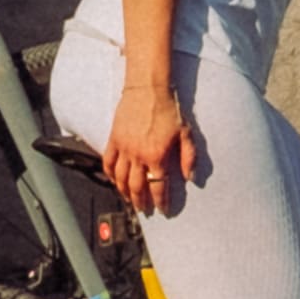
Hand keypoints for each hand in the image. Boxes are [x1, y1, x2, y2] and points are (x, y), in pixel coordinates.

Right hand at [102, 80, 193, 214]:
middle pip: (137, 187)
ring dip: (125, 192)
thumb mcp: (185, 132)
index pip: (158, 187)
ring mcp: (124, 148)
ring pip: (120, 179)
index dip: (161, 202)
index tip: (164, 210)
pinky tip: (114, 181)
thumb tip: (191, 177)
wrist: (147, 89)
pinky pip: (108, 162)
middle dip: (141, 202)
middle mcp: (138, 155)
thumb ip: (189, 157)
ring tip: (130, 200)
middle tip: (145, 209)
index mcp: (157, 156)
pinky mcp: (114, 139)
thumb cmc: (168, 108)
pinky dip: (110, 175)